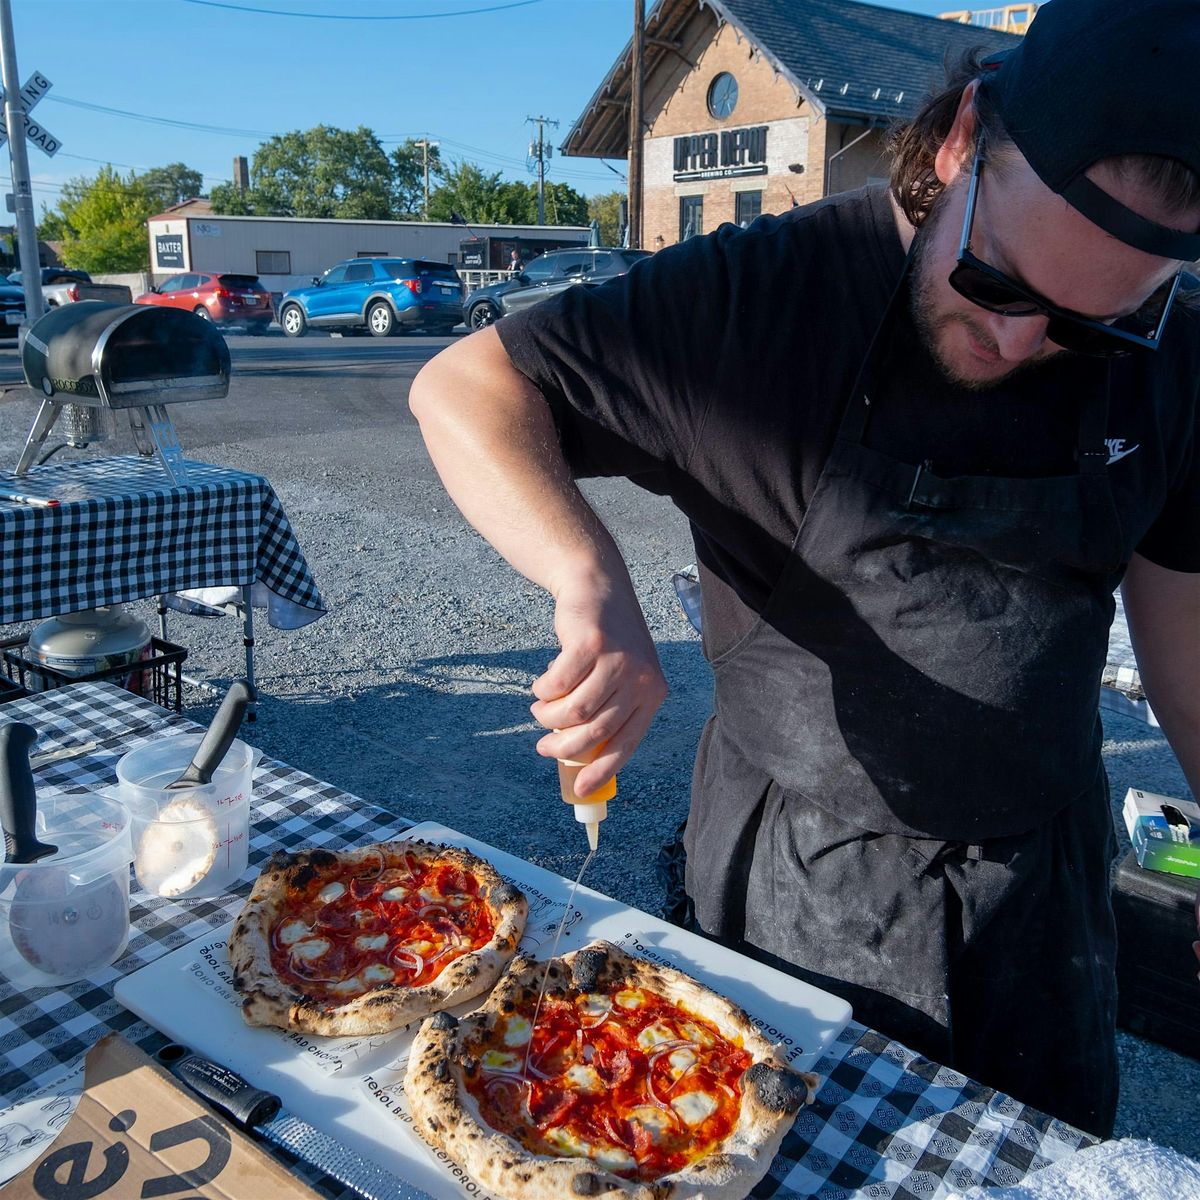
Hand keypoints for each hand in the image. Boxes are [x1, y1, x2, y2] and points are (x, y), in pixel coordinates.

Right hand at [529, 571, 666, 796]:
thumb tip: (581, 758)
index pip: (627, 743)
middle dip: (562, 747)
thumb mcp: (623, 675)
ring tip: (540, 710)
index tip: (579, 789)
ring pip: (573, 711)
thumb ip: (610, 710)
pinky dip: (544, 690)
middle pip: (594, 731)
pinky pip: (557, 684)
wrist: (598, 588)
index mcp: (653, 693)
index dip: (602, 771)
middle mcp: (640, 678)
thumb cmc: (607, 642)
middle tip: (544, 748)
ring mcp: (616, 660)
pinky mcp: (590, 645)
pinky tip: (542, 685)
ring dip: (548, 717)